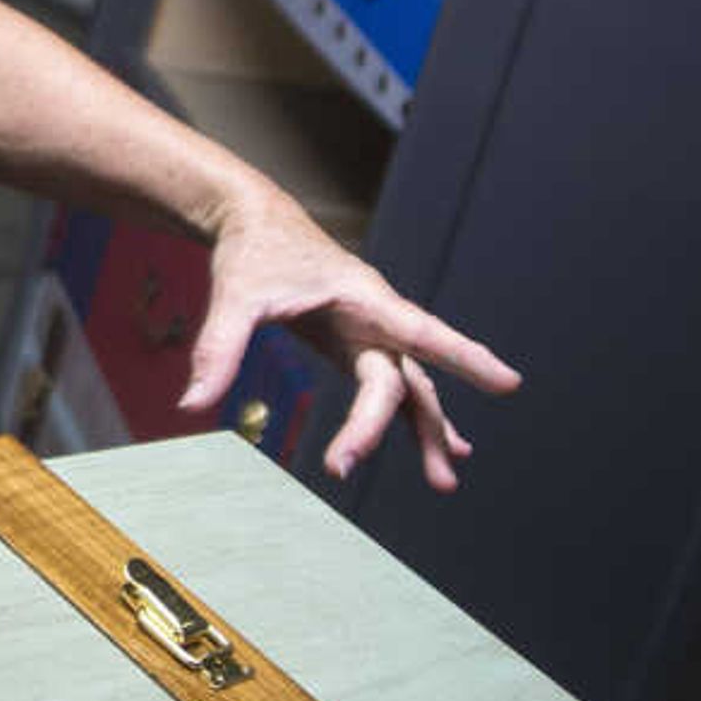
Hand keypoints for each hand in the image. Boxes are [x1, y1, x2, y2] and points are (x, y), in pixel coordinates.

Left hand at [175, 184, 518, 490]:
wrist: (255, 222)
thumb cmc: (253, 253)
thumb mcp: (234, 297)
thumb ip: (218, 348)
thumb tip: (193, 404)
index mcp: (363, 297)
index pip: (421, 332)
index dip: (466, 358)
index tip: (507, 382)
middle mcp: (377, 317)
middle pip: (402, 378)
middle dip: (408, 428)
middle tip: (390, 474)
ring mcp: (370, 332)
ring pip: (409, 388)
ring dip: (426, 431)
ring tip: (446, 479)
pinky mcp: (356, 344)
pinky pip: (391, 387)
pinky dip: (409, 418)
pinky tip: (436, 445)